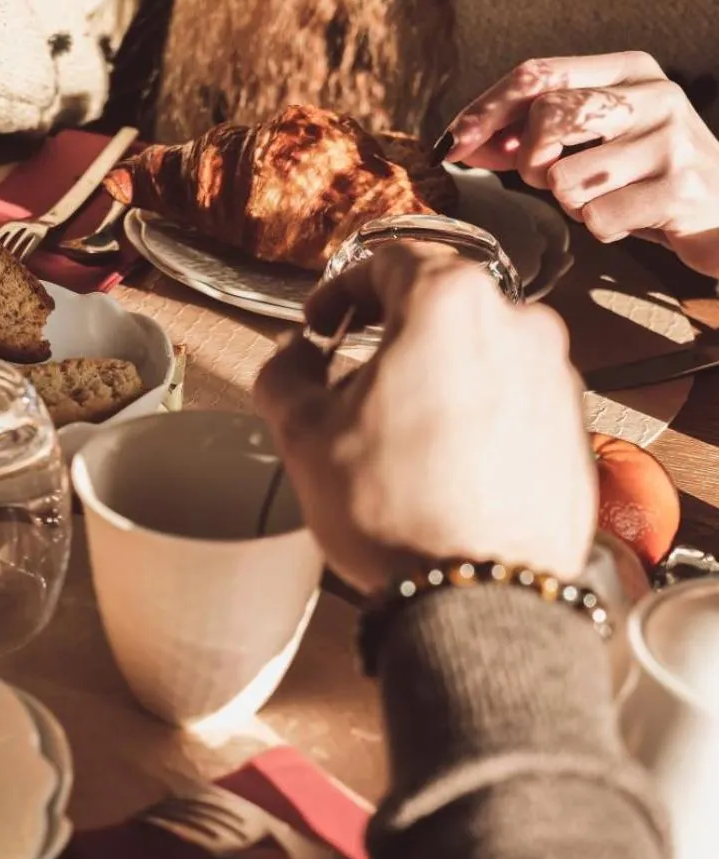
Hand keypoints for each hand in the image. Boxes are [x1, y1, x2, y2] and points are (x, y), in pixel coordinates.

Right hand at [254, 247, 595, 592]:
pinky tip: (445, 464)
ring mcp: (556, 377)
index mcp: (450, 302)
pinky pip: (514, 402)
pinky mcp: (573, 430)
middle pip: (442, 307)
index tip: (320, 324)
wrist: (481, 598)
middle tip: (352, 376)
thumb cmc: (397, 511)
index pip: (388, 260)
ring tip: (397, 433)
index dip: (341, 289)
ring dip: (437, 376)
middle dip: (391, 335)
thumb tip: (292, 356)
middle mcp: (519, 323)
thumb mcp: (304, 434)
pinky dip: (477, 415)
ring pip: (481, 355)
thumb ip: (285, 372)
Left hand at [441, 52, 718, 276]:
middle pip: (549, 114)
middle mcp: (655, 94)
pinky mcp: (679, 190)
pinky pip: (597, 220)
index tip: (455, 140)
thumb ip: (537, 136)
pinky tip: (632, 221)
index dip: (488, 108)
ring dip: (573, 204)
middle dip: (530, 160)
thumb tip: (468, 140)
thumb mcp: (599, 142)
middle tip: (546, 180)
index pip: (540, 73)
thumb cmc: (651, 178)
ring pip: (567, 179)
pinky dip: (602, 231)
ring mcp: (670, 141)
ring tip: (607, 199)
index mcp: (631, 70)